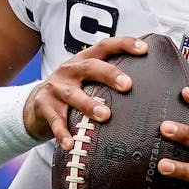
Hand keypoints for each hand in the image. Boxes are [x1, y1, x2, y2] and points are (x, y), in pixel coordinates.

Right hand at [23, 36, 145, 149]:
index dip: (124, 44)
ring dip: (88, 104)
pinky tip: (70, 144)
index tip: (144, 49)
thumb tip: (153, 83)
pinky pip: (55, 121)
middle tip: (128, 85)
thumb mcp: (88, 79)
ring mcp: (55, 88)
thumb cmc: (73, 91)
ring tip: (105, 115)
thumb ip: (110, 78)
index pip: (105, 46)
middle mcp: (69, 70)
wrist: (35, 104)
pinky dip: (62, 133)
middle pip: (90, 67)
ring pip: (73, 94)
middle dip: (109, 74)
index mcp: (84, 60)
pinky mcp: (44, 107)